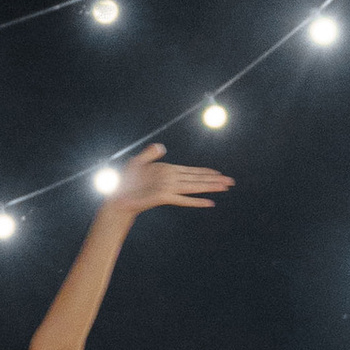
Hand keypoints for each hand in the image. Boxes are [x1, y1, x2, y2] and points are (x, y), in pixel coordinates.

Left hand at [104, 144, 231, 216]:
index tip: (218, 173)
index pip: (191, 171)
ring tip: (225, 187)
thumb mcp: (137, 162)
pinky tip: (210, 203)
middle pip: (198, 179)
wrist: (118, 197)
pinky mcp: (164, 197)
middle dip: (215, 180)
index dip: (205, 172)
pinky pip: (184, 199)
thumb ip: (150, 154)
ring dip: (211, 187)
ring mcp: (169, 189)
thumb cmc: (126, 182)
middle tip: (231, 181)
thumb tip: (161, 147)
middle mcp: (172, 181)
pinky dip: (197, 201)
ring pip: (195, 187)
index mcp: (168, 172)